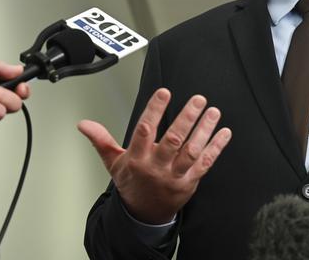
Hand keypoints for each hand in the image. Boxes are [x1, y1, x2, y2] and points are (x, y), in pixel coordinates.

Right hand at [78, 88, 231, 223]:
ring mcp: (175, 175)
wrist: (144, 214)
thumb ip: (102, 140)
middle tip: (198, 99)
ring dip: (204, 131)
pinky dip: (216, 148)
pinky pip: (205, 163)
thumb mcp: (114, 162)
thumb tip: (84, 124)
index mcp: (137, 159)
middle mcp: (157, 167)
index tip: (164, 92)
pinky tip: (224, 132)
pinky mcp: (189, 182)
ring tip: (213, 111)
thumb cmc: (131, 183)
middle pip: (173, 141)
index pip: (145, 131)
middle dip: (186, 118)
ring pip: (192, 151)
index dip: (154, 111)